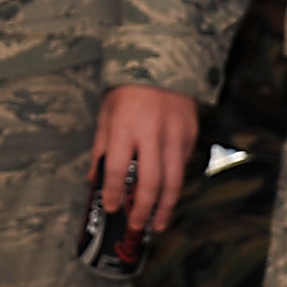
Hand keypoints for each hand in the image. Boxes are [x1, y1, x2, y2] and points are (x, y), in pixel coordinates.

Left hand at [88, 84, 197, 234]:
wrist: (163, 58)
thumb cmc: (126, 89)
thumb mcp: (106, 113)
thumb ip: (101, 147)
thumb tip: (94, 180)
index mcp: (125, 125)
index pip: (119, 168)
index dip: (114, 192)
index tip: (112, 208)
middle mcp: (152, 132)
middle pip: (150, 182)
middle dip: (143, 210)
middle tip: (136, 228)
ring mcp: (176, 134)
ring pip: (174, 180)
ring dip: (165, 207)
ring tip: (157, 225)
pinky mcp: (191, 133)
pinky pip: (183, 165)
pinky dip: (175, 184)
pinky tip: (168, 197)